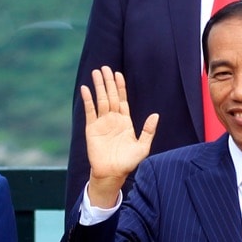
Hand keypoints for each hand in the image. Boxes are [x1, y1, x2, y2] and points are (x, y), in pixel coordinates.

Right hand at [81, 66, 157, 206]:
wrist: (112, 173)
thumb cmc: (128, 162)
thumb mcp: (143, 146)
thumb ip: (148, 130)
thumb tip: (156, 115)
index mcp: (125, 121)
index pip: (122, 99)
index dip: (120, 87)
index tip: (118, 74)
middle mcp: (113, 119)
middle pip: (111, 96)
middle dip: (108, 82)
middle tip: (105, 68)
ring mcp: (101, 123)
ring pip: (100, 100)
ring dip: (98, 87)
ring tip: (95, 72)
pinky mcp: (91, 128)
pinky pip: (89, 111)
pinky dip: (88, 100)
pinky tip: (86, 89)